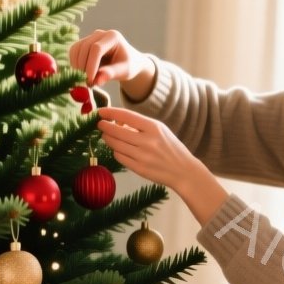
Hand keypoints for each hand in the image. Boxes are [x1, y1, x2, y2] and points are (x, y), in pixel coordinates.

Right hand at [69, 29, 153, 90]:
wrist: (126, 62)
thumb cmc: (128, 66)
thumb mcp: (125, 71)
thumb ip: (112, 74)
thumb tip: (98, 80)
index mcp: (113, 37)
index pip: (97, 48)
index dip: (91, 64)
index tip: (90, 80)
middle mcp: (100, 34)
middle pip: (85, 47)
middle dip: (83, 67)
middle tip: (87, 83)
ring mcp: (90, 37)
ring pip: (76, 49)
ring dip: (77, 66)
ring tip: (86, 80)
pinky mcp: (83, 43)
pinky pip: (73, 52)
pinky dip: (74, 64)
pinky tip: (82, 74)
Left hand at [96, 107, 228, 222]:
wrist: (183, 171)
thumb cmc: (171, 148)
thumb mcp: (160, 130)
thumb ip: (140, 125)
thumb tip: (117, 121)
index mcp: (154, 127)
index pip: (126, 116)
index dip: (111, 113)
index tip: (101, 112)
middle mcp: (147, 141)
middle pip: (117, 131)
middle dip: (105, 126)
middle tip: (100, 124)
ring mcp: (142, 156)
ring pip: (116, 144)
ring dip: (108, 138)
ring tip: (106, 135)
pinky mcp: (139, 168)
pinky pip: (119, 157)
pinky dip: (116, 151)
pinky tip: (117, 148)